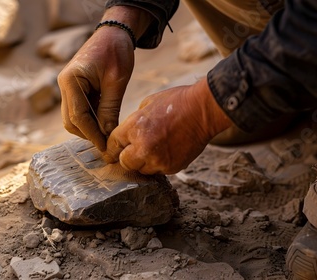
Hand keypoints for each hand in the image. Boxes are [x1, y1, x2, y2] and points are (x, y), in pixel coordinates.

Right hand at [58, 6, 151, 150]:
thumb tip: (108, 135)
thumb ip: (110, 109)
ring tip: (109, 134)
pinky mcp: (75, 89)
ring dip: (89, 128)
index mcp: (71, 80)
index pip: (78, 115)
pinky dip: (91, 119)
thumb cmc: (116, 51)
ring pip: (73, 118)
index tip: (105, 147)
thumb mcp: (116, 82)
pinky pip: (80, 110)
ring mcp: (68, 87)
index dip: (92, 134)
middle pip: (71, 120)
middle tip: (109, 144)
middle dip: (89, 134)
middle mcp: (64, 84)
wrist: (114, 32)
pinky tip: (106, 123)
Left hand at [104, 77, 231, 173]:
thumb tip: (127, 134)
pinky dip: (160, 163)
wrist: (203, 110)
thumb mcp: (147, 104)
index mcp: (134, 128)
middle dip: (127, 156)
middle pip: (125, 162)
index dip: (113, 146)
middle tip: (134, 150)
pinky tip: (167, 150)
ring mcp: (158, 160)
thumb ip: (134, 121)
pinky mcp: (172, 167)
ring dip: (144, 162)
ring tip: (155, 148)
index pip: (113, 145)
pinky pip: (159, 170)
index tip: (114, 149)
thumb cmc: (176, 102)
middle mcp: (143, 147)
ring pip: (142, 169)